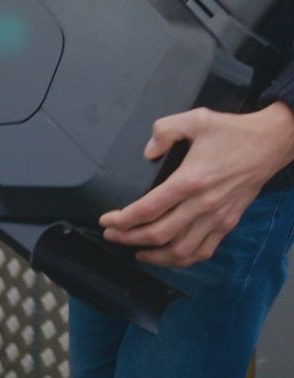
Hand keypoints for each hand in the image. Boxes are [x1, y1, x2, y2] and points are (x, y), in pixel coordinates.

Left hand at [100, 104, 293, 266]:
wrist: (272, 143)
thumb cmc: (232, 131)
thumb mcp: (196, 119)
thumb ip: (165, 130)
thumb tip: (147, 152)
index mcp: (191, 180)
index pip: (148, 209)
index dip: (122, 220)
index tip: (106, 220)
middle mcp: (203, 204)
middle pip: (159, 234)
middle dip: (128, 238)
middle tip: (111, 235)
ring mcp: (218, 218)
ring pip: (181, 250)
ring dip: (153, 255)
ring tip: (134, 250)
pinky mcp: (228, 223)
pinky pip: (203, 251)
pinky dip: (181, 259)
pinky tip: (166, 255)